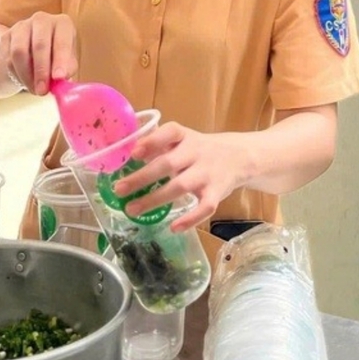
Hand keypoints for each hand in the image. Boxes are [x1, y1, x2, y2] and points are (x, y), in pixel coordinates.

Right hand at [0, 12, 76, 95]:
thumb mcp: (68, 63)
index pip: (62, 40)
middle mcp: (42, 19)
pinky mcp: (6, 35)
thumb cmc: (58, 57)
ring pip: (19, 51)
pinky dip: (16, 74)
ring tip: (35, 90)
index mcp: (62, 23)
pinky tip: (26, 81)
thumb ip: (67, 71)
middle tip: (43, 91)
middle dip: (41, 71)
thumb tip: (60, 80)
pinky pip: (8, 58)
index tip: (59, 77)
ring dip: (26, 75)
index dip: (60, 59)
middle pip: (39, 45)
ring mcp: (22, 25)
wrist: (35, 51)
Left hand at [112, 123, 250, 231]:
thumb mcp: (182, 140)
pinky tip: (173, 227)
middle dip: (142, 177)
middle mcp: (196, 152)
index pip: (170, 132)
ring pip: (181, 186)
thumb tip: (124, 153)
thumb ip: (157, 144)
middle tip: (119, 189)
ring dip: (155, 199)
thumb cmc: (199, 149)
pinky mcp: (217, 193)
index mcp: (185, 136)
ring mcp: (207, 173)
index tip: (133, 153)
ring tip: (132, 210)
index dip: (152, 141)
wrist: (239, 157)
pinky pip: (205, 207)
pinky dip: (190, 219)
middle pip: (168, 164)